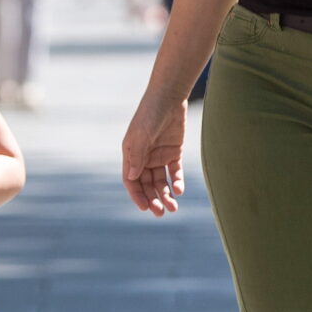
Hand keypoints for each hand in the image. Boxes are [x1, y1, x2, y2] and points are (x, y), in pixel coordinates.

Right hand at [121, 99, 185, 215]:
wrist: (168, 98)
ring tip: (173, 207)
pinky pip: (175, 172)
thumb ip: (137, 156)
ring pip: (161, 181)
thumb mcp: (141, 135)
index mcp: (131, 155)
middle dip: (153, 199)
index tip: (145, 208)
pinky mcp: (174, 153)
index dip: (137, 195)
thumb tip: (132, 177)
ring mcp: (159, 156)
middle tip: (160, 213)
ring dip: (166, 195)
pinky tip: (180, 190)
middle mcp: (144, 158)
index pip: (131, 181)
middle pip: (147, 185)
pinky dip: (177, 181)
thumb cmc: (149, 114)